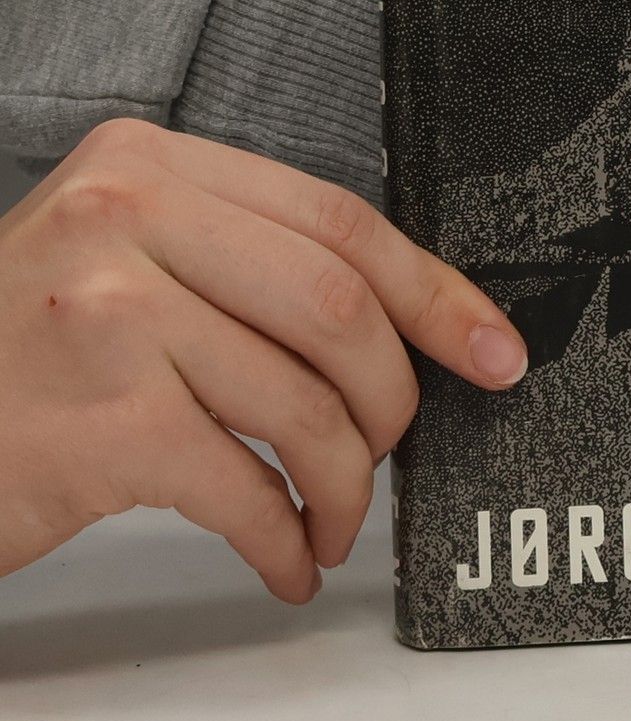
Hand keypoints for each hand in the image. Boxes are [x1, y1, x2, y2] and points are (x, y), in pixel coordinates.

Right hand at [0, 118, 525, 602]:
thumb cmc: (22, 349)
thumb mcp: (123, 257)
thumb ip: (242, 260)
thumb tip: (407, 320)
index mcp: (151, 164)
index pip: (340, 219)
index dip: (433, 292)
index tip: (493, 347)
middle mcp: (125, 220)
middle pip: (338, 305)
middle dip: (395, 395)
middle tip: (397, 447)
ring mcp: (107, 317)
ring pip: (303, 402)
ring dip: (346, 481)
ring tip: (336, 515)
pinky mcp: (97, 425)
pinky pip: (244, 487)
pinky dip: (287, 536)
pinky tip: (287, 556)